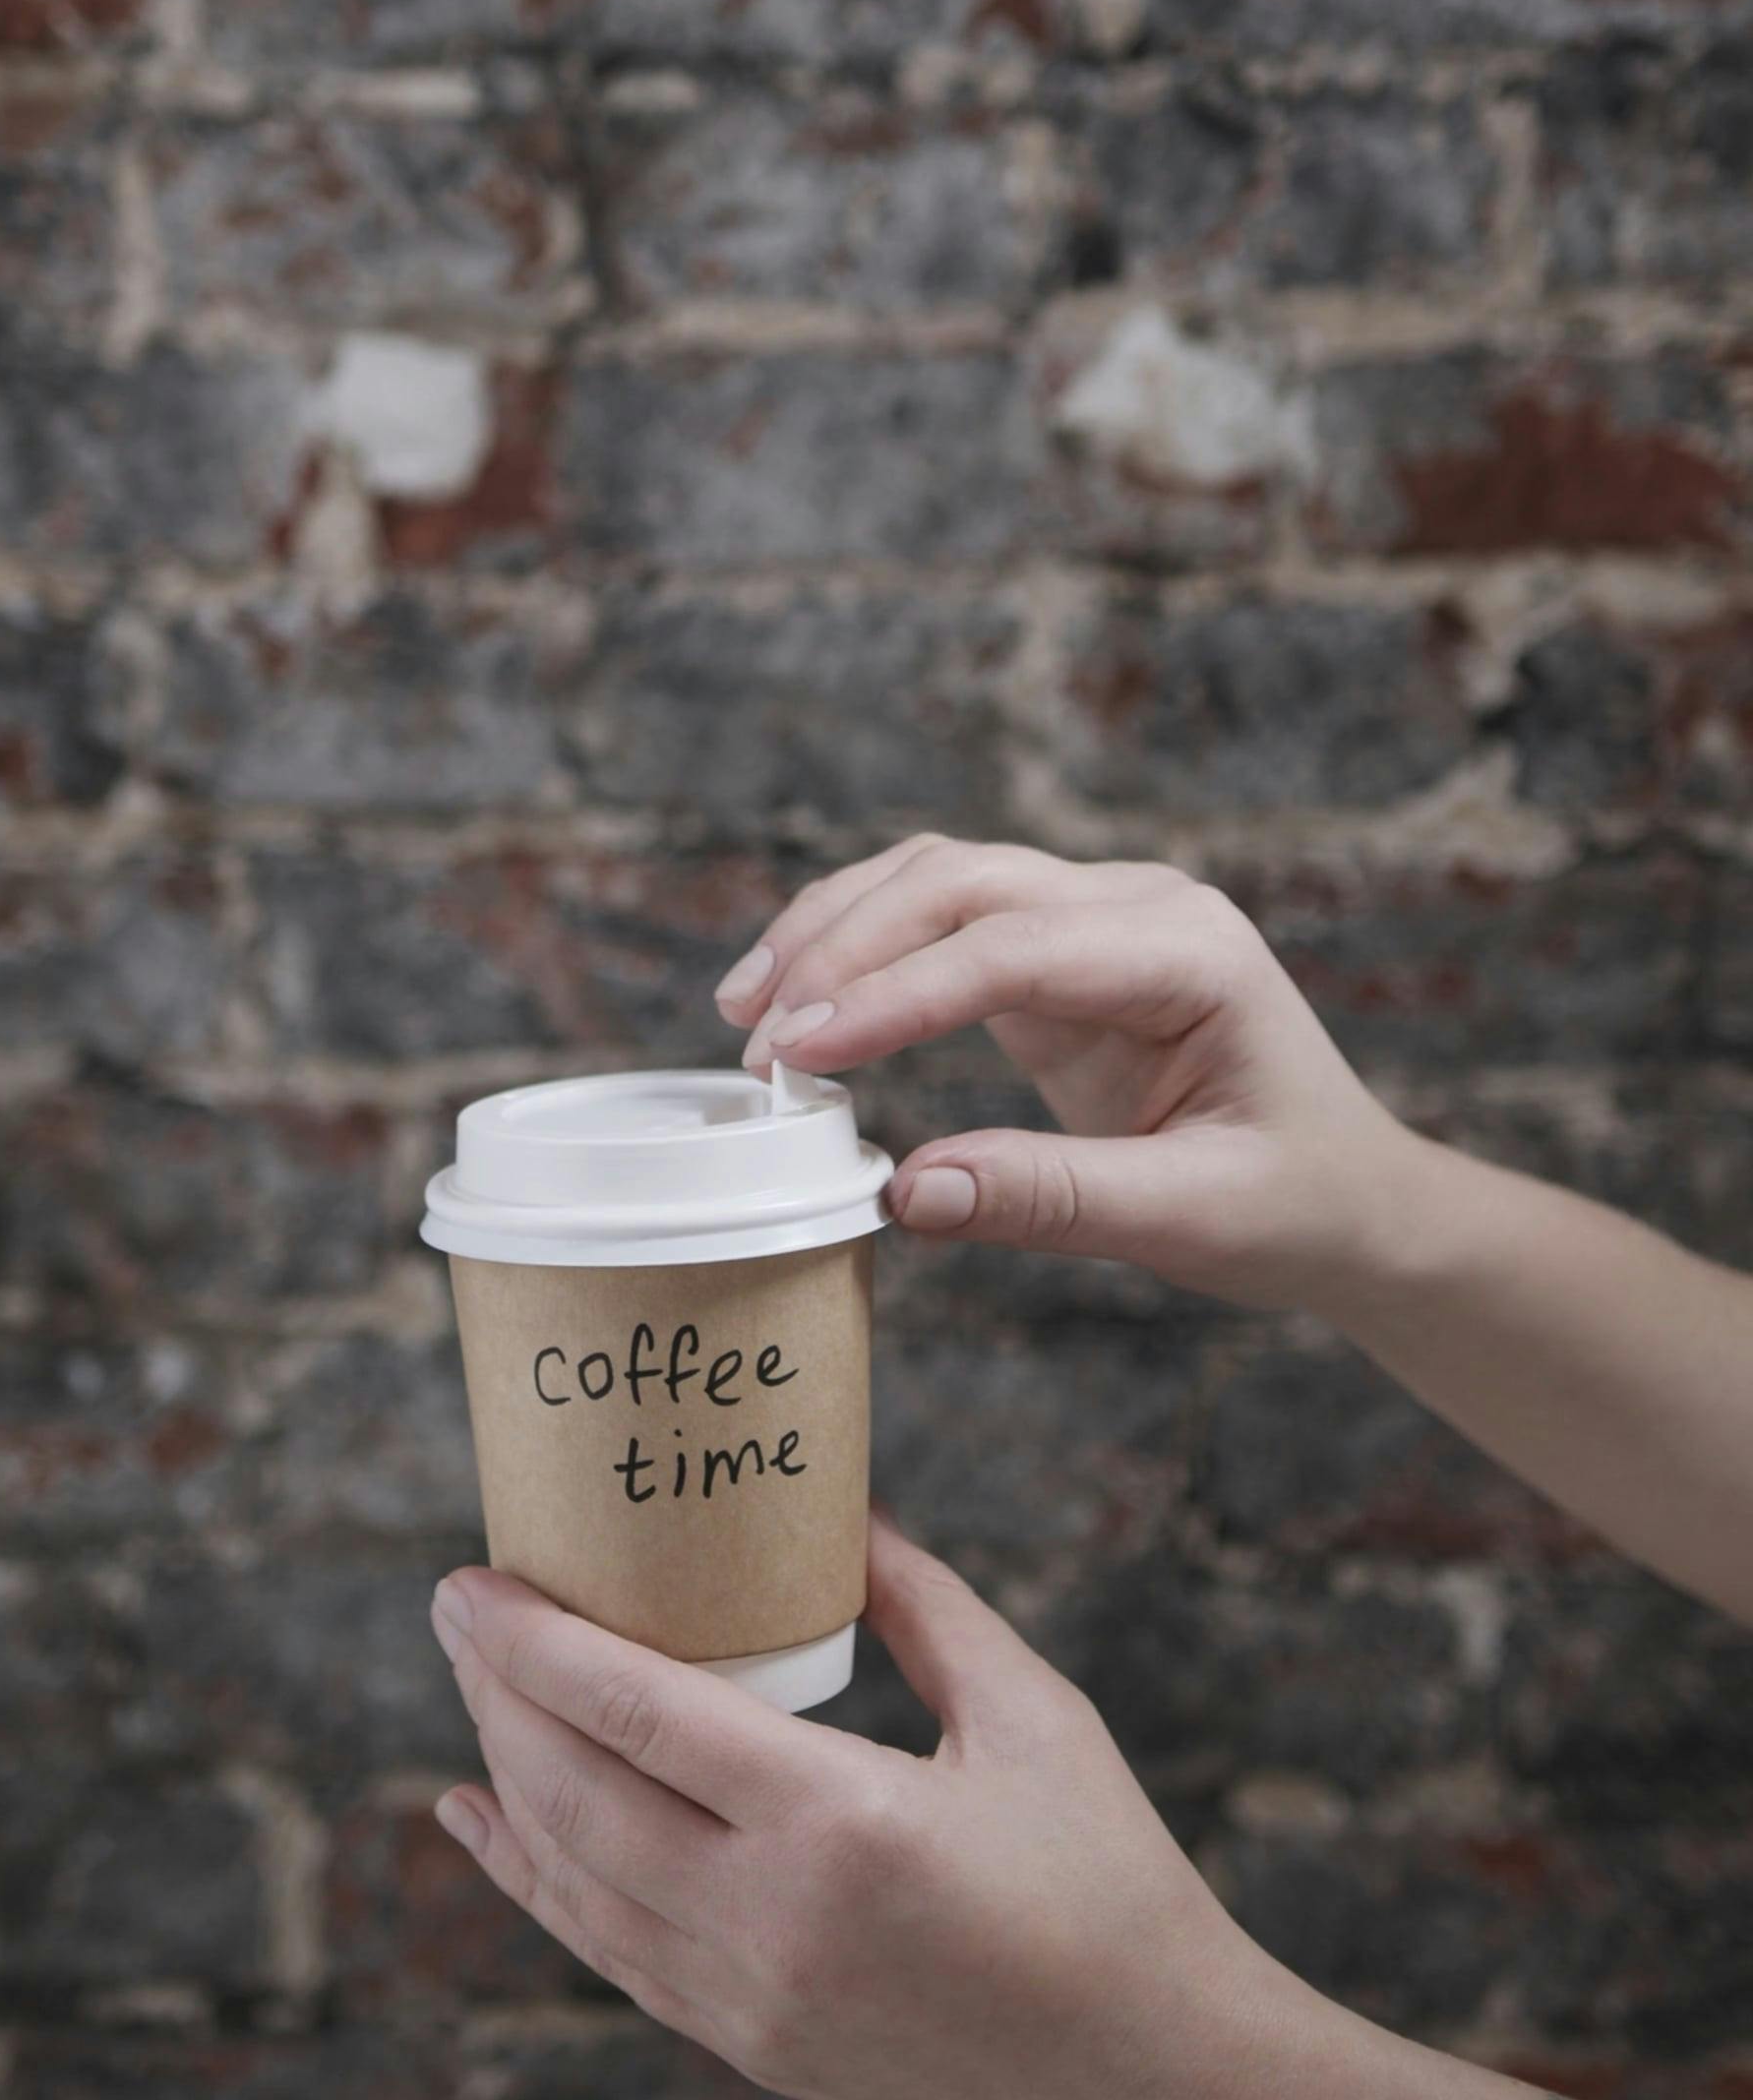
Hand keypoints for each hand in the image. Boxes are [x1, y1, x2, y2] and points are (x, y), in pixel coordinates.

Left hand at [429, 1514, 1280, 2099]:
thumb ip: (926, 1607)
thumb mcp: (1035, 1718)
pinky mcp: (750, 2049)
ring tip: (474, 1689)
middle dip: (495, 1693)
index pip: (632, 1713)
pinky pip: (606, 1952)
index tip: (467, 1581)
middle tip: (455, 1610)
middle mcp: (769, 1920)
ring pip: (574, 1879)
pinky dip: (535, 1880)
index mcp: (840, 1822)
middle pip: (574, 1792)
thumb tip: (843, 1508)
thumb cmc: (1114, 1889)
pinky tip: (488, 1821)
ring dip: (506, 1776)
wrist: (1157, 2094)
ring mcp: (749, 1999)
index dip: (530, 1643)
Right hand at [715, 835, 1419, 1319]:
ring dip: (837, 929)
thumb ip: (1054, 1200)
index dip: (897, 995)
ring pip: (937, 880)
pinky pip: (942, 923)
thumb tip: (909, 1193)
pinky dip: (863, 949)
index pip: (1013, 948)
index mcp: (1191, 950)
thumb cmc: (1295, 1204)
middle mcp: (1141, 907)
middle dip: (846, 948)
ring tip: (747, 1011)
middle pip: (961, 884)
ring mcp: (1095, 918)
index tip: (803, 1050)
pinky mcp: (1056, 956)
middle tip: (758, 1044)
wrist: (1352, 1198)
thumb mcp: (1192, 1218)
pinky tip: (801, 1005)